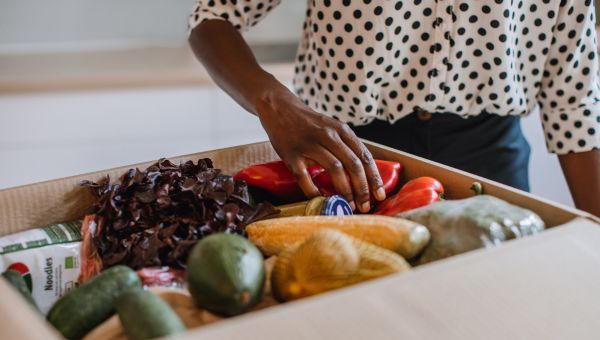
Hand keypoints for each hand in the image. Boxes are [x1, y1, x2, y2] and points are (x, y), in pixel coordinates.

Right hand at [255, 87, 385, 211]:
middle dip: (362, 188)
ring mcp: (309, 144)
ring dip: (344, 190)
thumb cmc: (309, 123)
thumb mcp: (332, 128)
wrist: (280, 109)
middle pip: (352, 164)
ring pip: (334, 169)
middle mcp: (328, 136)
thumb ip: (345, 146)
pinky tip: (319, 199)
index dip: (374, 177)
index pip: (364, 156)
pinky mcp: (291, 153)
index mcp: (341, 130)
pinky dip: (312, 190)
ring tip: (348, 205)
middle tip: (365, 206)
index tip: (379, 195)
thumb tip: (361, 174)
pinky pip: (304, 176)